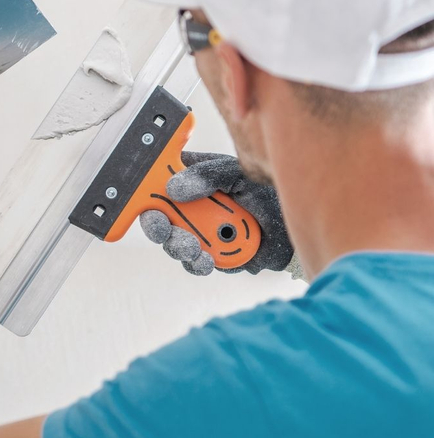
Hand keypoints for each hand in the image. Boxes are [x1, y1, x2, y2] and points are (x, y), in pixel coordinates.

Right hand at [140, 152, 292, 275]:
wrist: (293, 224)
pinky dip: (198, 264)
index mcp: (191, 180)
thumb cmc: (266, 190)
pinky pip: (195, 263)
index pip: (157, 184)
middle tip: (166, 232)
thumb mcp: (237, 174)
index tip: (148, 205)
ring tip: (195, 250)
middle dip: (159, 229)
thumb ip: (209, 176)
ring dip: (180, 248)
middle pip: (159, 218)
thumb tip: (174, 188)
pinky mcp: (211, 255)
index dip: (145, 195)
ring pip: (174, 244)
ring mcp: (199, 232)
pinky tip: (207, 261)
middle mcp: (190, 207)